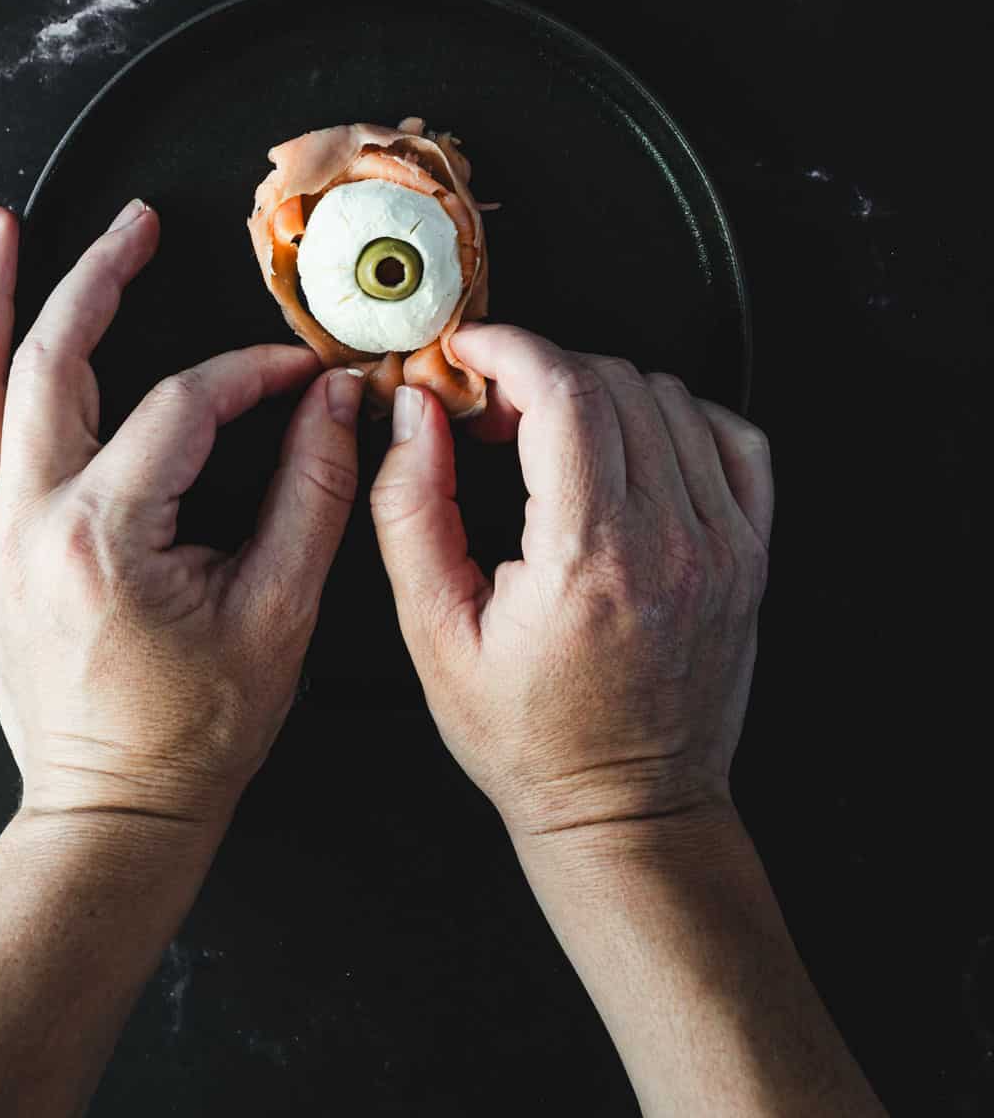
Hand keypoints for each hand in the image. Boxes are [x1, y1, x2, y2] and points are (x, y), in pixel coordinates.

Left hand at [0, 198, 362, 830]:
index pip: (184, 403)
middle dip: (96, 277)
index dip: (252, 372)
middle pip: (49, 362)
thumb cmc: (197, 729)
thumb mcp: (280, 611)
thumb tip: (336, 400)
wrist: (114, 814)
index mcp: (104, 533)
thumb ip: (315, 492)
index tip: (303, 371)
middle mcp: (28, 522)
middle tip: (136, 222)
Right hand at [369, 324, 771, 839]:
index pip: (564, 390)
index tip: (469, 352)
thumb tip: (415, 412)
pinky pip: (733, 435)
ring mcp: (723, 544)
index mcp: (589, 559)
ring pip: (669, 396)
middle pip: (612, 380)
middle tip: (493, 413)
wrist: (628, 812)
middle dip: (540, 370)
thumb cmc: (529, 739)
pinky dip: (677, 416)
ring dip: (600, 391)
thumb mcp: (432, 633)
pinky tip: (629, 448)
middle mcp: (670, 540)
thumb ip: (410, 508)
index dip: (507, 348)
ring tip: (552, 438)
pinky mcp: (750, 553)